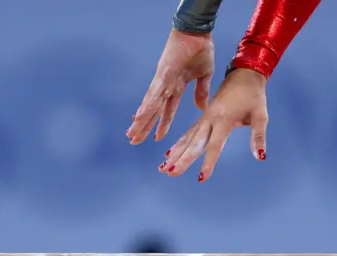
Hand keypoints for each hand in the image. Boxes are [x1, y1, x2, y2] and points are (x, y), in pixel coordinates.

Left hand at [126, 28, 213, 144]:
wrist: (199, 33)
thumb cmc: (201, 49)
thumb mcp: (205, 76)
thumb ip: (201, 92)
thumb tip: (201, 108)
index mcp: (177, 87)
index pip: (167, 110)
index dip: (161, 123)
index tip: (155, 137)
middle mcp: (167, 86)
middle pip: (153, 111)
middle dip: (144, 126)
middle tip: (133, 140)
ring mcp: (163, 81)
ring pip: (150, 105)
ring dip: (141, 120)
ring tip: (131, 134)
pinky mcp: (163, 74)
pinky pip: (154, 93)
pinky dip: (147, 105)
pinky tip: (139, 116)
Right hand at [159, 68, 268, 181]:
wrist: (244, 74)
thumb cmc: (254, 96)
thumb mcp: (261, 115)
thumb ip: (258, 137)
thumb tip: (260, 156)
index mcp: (224, 119)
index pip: (215, 145)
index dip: (208, 162)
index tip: (201, 178)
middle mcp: (210, 119)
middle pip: (194, 143)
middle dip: (182, 159)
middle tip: (169, 173)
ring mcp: (204, 118)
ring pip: (187, 139)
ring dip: (175, 154)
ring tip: (162, 169)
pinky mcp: (203, 117)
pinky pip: (188, 133)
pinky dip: (178, 144)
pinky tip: (168, 155)